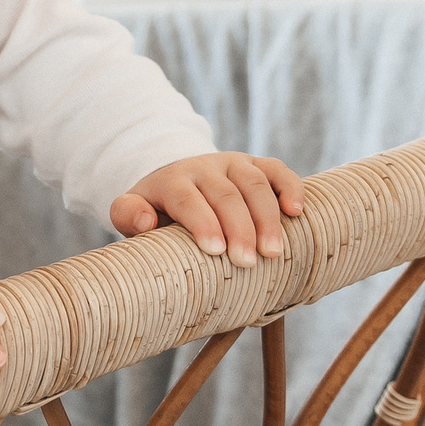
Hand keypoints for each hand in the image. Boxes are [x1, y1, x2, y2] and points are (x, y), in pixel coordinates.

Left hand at [110, 152, 304, 267]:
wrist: (178, 180)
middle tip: (247, 262)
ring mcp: (234, 163)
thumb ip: (128, 214)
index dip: (202, 222)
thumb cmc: (158, 208)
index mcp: (173, 179)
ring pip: (254, 183)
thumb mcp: (132, 211)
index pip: (188, 198)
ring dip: (267, 218)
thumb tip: (146, 221)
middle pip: (225, 194)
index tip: (216, 250)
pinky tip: (296, 212)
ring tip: (273, 252)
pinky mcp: (257, 164)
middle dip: (239, 228)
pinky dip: (290, 188)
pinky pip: (278, 171)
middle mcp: (205, 167)